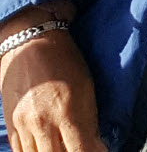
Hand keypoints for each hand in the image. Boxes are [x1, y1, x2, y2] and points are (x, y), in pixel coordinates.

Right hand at [0, 27, 105, 151]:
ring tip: (64, 147)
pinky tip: (46, 148)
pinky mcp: (11, 126)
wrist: (30, 42)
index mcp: (67, 114)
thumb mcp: (87, 88)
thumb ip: (89, 122)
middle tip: (81, 149)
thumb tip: (97, 146)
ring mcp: (24, 127)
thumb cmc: (64, 61)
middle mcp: (43, 124)